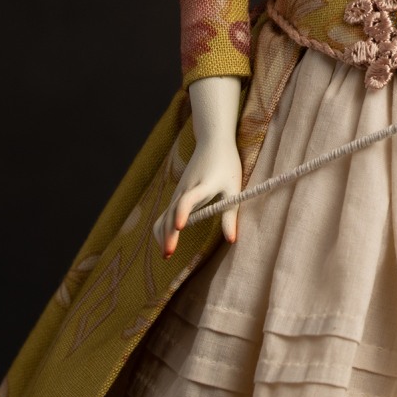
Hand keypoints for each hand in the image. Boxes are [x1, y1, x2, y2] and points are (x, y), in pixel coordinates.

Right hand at [153, 75, 243, 255]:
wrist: (212, 142)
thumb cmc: (226, 164)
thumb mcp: (234, 188)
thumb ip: (230, 215)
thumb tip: (231, 241)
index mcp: (202, 185)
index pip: (188, 199)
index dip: (183, 212)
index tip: (180, 227)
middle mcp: (185, 189)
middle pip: (172, 213)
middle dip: (168, 234)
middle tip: (168, 254)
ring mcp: (178, 191)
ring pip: (165, 214)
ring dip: (163, 233)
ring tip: (166, 253)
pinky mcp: (177, 193)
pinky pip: (166, 212)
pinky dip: (163, 226)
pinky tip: (166, 240)